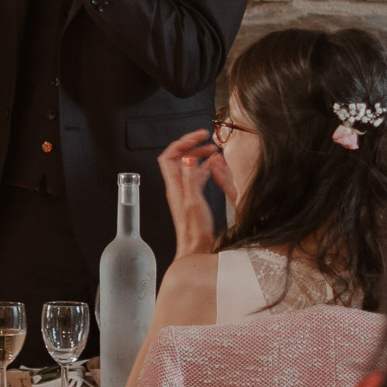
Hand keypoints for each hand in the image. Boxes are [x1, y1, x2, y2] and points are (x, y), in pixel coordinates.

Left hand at [156, 129, 229, 257]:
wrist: (197, 250)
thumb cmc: (195, 232)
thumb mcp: (194, 202)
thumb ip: (190, 179)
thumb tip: (187, 158)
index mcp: (174, 185)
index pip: (170, 155)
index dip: (182, 142)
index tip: (198, 136)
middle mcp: (177, 187)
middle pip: (179, 158)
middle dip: (193, 145)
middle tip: (207, 139)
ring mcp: (185, 192)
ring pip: (189, 167)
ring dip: (200, 156)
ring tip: (215, 151)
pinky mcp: (193, 199)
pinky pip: (198, 178)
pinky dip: (206, 169)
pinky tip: (216, 168)